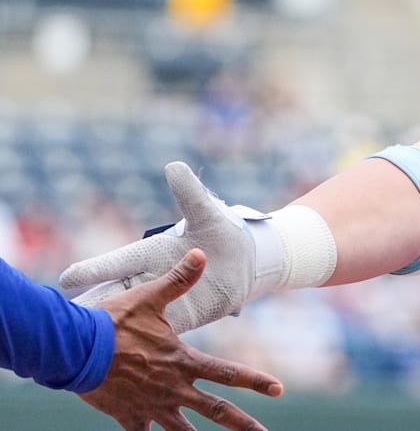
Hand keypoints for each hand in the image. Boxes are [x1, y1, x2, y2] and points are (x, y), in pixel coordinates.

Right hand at [60, 162, 256, 333]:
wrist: (247, 259)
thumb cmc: (221, 232)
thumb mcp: (207, 213)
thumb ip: (190, 194)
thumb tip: (174, 166)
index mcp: (152, 253)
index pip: (118, 262)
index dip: (95, 271)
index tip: (67, 279)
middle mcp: (152, 279)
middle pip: (114, 295)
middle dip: (91, 307)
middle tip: (63, 320)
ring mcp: (165, 302)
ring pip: (132, 319)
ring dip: (113, 332)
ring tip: (86, 347)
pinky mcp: (183, 319)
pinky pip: (158, 333)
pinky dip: (143, 345)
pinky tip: (126, 360)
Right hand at [80, 248, 283, 430]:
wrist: (75, 350)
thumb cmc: (112, 322)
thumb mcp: (150, 298)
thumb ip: (179, 279)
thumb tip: (201, 253)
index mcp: (183, 362)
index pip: (229, 373)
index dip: (256, 381)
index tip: (279, 389)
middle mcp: (174, 388)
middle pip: (217, 411)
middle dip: (243, 425)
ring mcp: (152, 406)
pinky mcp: (129, 417)